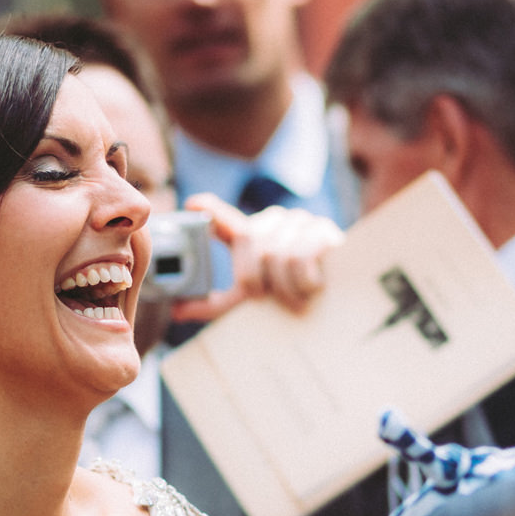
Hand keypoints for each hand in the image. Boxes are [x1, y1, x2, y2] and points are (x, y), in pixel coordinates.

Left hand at [169, 192, 344, 323]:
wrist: (337, 303)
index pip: (225, 217)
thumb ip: (215, 303)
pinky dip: (302, 282)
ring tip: (293, 297)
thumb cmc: (288, 297)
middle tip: (262, 296)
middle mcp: (274, 221)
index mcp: (251, 235)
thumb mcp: (249, 300)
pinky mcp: (325, 231)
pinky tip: (312, 287)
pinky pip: (300, 257)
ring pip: (275, 252)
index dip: (210, 209)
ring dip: (282, 286)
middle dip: (251, 276)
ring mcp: (300, 222)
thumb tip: (178, 311)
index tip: (192, 204)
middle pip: (249, 239)